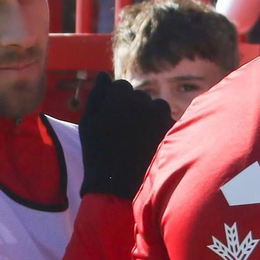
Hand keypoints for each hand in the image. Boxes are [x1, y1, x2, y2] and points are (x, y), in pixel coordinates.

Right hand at [77, 72, 173, 199]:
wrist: (116, 185)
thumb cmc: (97, 152)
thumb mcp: (88, 122)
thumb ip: (97, 95)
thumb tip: (104, 74)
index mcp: (119, 95)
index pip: (121, 86)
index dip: (115, 103)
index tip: (111, 120)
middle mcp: (142, 100)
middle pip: (139, 96)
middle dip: (133, 108)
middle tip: (124, 133)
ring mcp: (159, 115)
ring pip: (156, 106)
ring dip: (149, 116)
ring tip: (138, 138)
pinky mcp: (170, 130)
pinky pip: (167, 121)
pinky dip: (160, 130)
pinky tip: (149, 145)